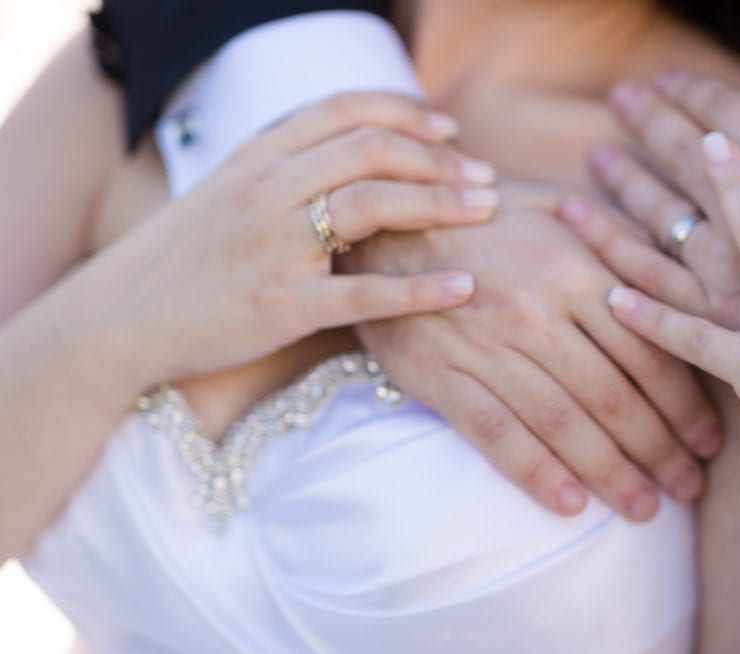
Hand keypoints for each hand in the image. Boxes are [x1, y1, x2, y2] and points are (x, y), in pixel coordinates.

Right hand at [87, 92, 495, 382]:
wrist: (117, 320)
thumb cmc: (182, 260)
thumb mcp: (225, 194)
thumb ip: (284, 170)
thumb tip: (352, 160)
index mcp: (256, 158)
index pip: (344, 110)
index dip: (405, 113)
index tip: (449, 132)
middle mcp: (265, 190)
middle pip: (370, 151)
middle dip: (439, 160)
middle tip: (485, 178)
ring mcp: (272, 246)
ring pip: (372, 206)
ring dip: (440, 204)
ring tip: (486, 212)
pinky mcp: (280, 306)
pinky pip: (365, 295)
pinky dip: (421, 290)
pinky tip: (463, 288)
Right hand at [350, 183, 721, 520]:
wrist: (387, 226)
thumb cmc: (486, 218)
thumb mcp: (558, 208)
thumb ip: (619, 247)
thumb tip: (681, 291)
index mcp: (576, 270)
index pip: (649, 352)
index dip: (687, 405)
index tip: (709, 441)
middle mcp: (538, 312)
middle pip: (616, 397)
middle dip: (661, 450)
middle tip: (688, 488)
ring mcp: (489, 348)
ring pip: (565, 424)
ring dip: (611, 475)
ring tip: (645, 510)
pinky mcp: (443, 377)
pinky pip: (498, 436)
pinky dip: (536, 474)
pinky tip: (569, 507)